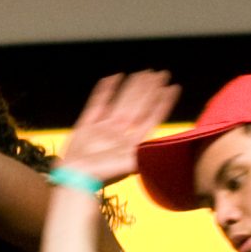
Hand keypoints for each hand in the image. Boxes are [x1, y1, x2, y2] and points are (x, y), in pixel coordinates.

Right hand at [60, 72, 180, 186]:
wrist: (77, 179)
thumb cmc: (105, 174)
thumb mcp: (134, 163)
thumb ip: (150, 151)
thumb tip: (171, 141)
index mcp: (132, 144)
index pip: (152, 118)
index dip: (163, 103)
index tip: (173, 88)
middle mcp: (119, 134)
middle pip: (138, 107)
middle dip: (149, 90)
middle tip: (160, 73)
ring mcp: (103, 129)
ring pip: (121, 102)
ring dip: (133, 87)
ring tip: (144, 72)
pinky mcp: (86, 125)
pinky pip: (97, 103)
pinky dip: (104, 90)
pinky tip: (114, 77)